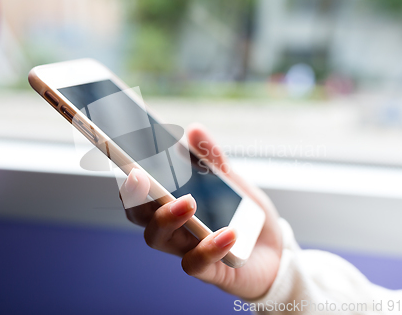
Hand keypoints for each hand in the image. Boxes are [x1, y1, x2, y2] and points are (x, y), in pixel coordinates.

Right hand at [120, 124, 282, 299]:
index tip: (126, 158)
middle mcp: (172, 228)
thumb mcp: (232, 181)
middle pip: (139, 216)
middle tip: (142, 176)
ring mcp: (187, 250)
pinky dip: (210, 247)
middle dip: (136, 196)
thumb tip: (194, 129)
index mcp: (171, 204)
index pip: (139, 192)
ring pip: (159, 239)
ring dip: (168, 218)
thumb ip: (212, 159)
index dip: (128, 178)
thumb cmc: (243, 214)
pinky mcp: (209, 271)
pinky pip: (197, 263)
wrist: (275, 250)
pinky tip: (228, 232)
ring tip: (188, 202)